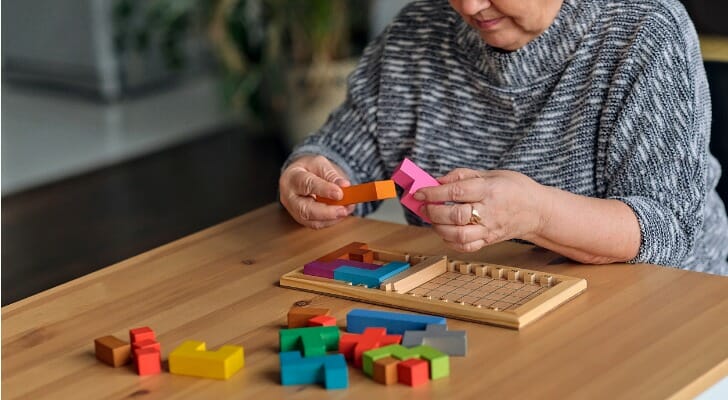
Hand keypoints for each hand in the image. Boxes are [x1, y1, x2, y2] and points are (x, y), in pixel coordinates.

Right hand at [279, 155, 355, 228]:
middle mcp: (289, 197)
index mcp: (292, 178)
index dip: (324, 190)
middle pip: (304, 210)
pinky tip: (341, 213)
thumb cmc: (308, 169)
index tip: (339, 193)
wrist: (301, 177)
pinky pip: (317, 224)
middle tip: (343, 210)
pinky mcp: (302, 220)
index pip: (306, 185)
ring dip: (332, 218)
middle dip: (327, 212)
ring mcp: (294, 211)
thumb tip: (344, 185)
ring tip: (346, 210)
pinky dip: (331, 220)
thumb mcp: (320, 164)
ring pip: (311, 221)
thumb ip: (331, 174)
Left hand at [415, 169, 549, 251]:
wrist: (538, 210)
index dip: (433, 192)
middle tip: (424, 207)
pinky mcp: (489, 241)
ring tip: (433, 219)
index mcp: (489, 190)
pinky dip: (450, 241)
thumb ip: (462, 175)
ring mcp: (490, 229)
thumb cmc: (514, 188)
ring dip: (439, 228)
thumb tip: (437, 180)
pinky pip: (465, 247)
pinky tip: (445, 231)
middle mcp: (490, 211)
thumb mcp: (491, 173)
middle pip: (455, 216)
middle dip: (433, 212)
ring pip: (458, 235)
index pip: (456, 192)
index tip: (418, 192)